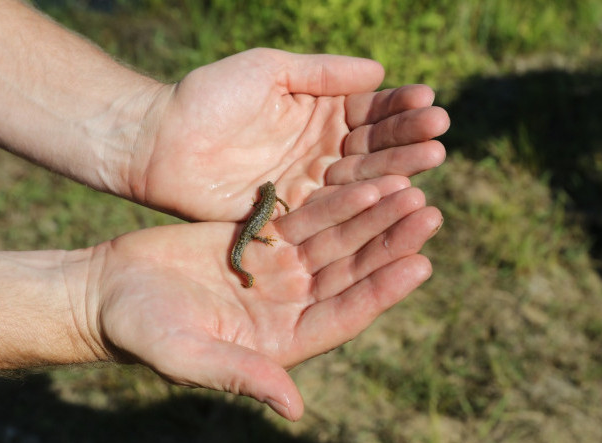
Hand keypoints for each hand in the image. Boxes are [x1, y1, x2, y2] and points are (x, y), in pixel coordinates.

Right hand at [90, 177, 442, 419]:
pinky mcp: (265, 242)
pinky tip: (367, 180)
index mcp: (281, 342)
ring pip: (338, 241)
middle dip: (388, 244)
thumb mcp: (187, 355)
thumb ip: (240, 376)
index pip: (344, 316)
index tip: (420, 263)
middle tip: (428, 213)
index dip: (381, 291)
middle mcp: (291, 307)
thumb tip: (294, 408)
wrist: (111, 292)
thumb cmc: (141, 330)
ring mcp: (280, 273)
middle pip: (351, 273)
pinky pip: (310, 218)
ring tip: (409, 187)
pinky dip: (338, 200)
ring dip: (372, 216)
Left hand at [130, 48, 449, 220]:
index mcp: (318, 112)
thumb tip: (379, 72)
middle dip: (406, 139)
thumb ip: (322, 73)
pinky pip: (331, 208)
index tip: (429, 102)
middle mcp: (319, 150)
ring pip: (359, 178)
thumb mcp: (269, 69)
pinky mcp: (291, 214)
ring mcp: (307, 184)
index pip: (368, 111)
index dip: (398, 108)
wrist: (161, 140)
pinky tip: (393, 192)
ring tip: (430, 159)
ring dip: (395, 170)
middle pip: (371, 146)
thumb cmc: (210, 96)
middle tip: (440, 136)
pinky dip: (362, 201)